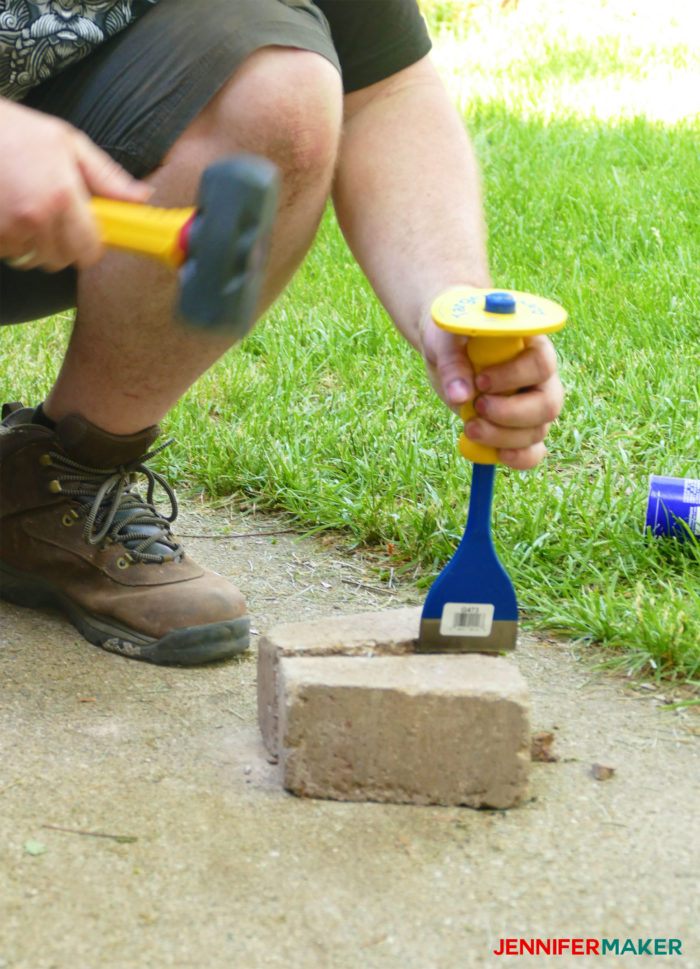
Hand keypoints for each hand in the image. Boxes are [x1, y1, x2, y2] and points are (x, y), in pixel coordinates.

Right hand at [0, 99, 150, 271]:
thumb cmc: (18, 132)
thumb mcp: (69, 144)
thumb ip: (107, 177)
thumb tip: (141, 197)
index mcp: (62, 195)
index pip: (90, 249)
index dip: (91, 248)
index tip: (87, 238)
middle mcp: (37, 217)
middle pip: (62, 260)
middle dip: (63, 247)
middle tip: (54, 221)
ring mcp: (9, 228)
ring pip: (35, 260)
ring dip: (35, 246)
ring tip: (28, 215)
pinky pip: (10, 254)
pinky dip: (11, 243)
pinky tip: (9, 216)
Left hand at [421, 316, 563, 469]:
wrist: (448, 352)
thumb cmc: (452, 337)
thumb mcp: (446, 340)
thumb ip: (453, 363)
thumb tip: (460, 397)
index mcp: (530, 344)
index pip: (541, 363)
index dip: (514, 377)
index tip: (480, 381)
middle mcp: (540, 376)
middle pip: (548, 404)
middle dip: (510, 414)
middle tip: (477, 407)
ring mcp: (534, 404)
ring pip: (538, 430)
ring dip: (503, 437)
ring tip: (470, 427)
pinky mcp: (520, 427)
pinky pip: (534, 451)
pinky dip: (518, 458)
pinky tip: (498, 455)